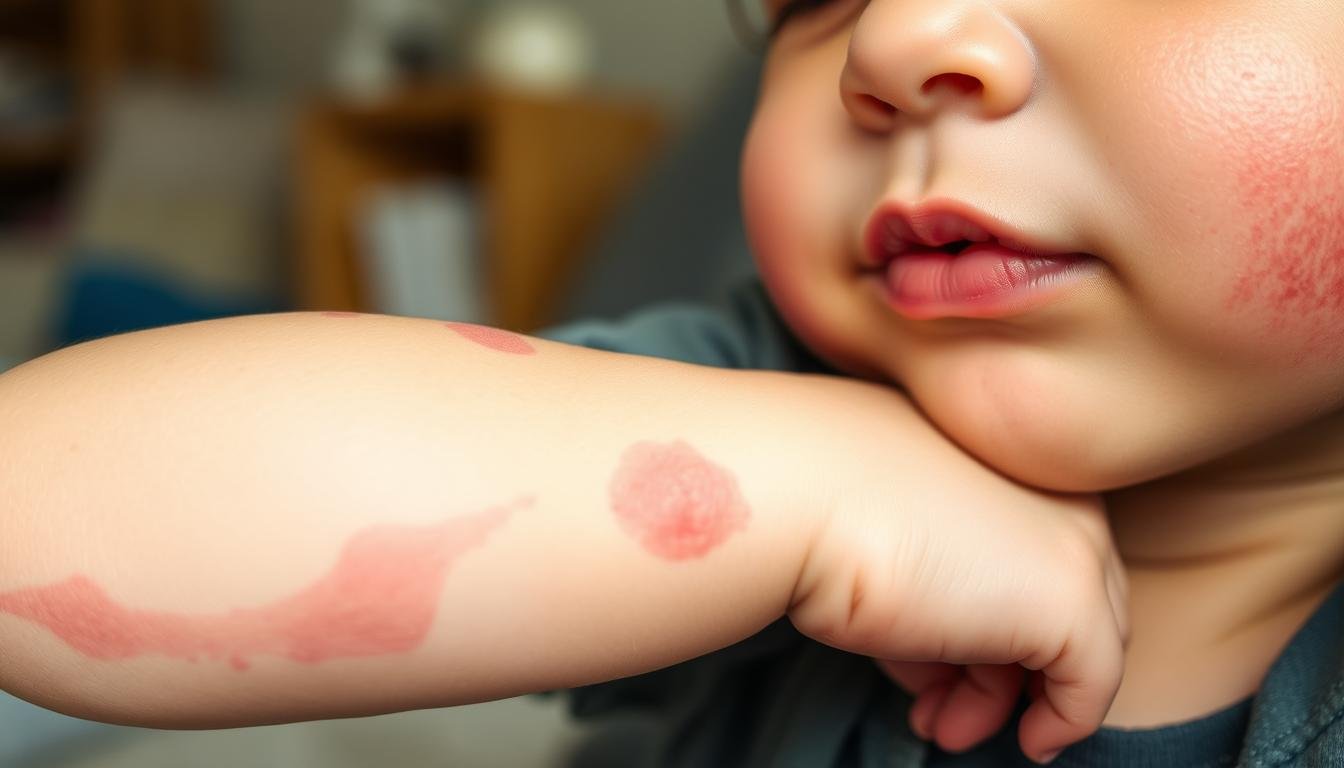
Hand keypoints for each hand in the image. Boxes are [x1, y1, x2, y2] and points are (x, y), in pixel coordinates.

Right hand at [786, 382, 1128, 763]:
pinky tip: (1028, 742)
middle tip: (943, 704)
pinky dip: (1064, 724)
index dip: (988, 615)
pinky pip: (1091, 686)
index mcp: (1012, 456)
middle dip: (1003, 664)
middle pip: (1059, 599)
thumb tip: (934, 660)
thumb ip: (928, 587)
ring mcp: (1072, 548)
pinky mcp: (1070, 604)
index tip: (933, 662)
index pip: (1026, 550)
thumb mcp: (886, 536)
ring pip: (1078, 643)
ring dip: (1006, 699)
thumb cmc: (819, 498)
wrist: (804, 491)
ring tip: (943, 728)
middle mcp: (1056, 494)